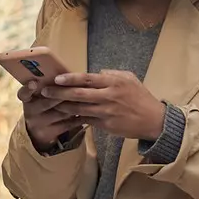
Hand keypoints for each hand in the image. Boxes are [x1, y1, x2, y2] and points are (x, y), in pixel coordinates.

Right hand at [17, 80, 83, 149]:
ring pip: (62, 112)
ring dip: (76, 104)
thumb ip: (47, 87)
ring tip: (88, 96)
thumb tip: (65, 74)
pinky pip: (69, 123)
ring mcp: (40, 124)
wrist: (38, 132)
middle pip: (48, 102)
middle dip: (64, 94)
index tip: (34, 83)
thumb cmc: (43, 107)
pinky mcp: (51, 133)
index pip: (23, 94)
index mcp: (27, 100)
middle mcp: (31, 112)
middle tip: (77, 86)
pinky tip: (89, 110)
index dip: (28, 89)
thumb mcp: (39, 98)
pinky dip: (80, 116)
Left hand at [45, 70, 165, 140]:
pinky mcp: (106, 125)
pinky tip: (64, 116)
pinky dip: (74, 118)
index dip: (70, 78)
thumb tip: (96, 73)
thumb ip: (111, 74)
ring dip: (63, 107)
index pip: (87, 79)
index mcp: (113, 82)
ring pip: (79, 109)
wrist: (153, 120)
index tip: (56, 78)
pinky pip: (86, 120)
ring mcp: (106, 112)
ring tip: (50, 103)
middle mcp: (108, 97)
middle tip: (45, 91)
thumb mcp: (129, 78)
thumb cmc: (140, 97)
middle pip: (79, 94)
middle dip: (59, 93)